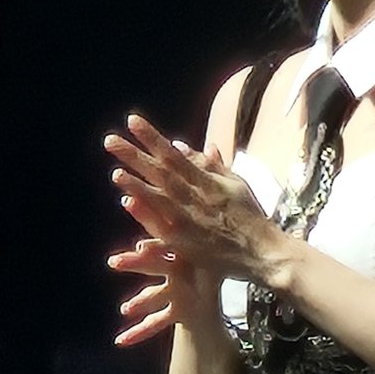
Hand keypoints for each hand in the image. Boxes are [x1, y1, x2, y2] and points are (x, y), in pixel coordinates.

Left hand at [104, 114, 276, 293]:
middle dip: (136, 155)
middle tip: (110, 140)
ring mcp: (191, 220)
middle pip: (162, 173)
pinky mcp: (186, 243)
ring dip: (138, 185)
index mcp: (208, 181)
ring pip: (161, 199)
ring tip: (116, 172)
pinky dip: (147, 215)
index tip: (132, 121)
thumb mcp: (234, 183)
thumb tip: (180, 145)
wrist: (264, 252)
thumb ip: (208, 164)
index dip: (153, 138)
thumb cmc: (249, 216)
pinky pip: (162, 227)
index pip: (175, 155)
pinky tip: (128, 205)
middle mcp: (198, 197)